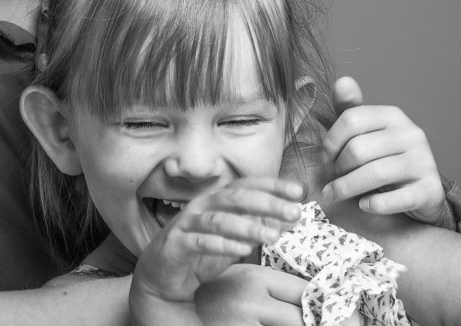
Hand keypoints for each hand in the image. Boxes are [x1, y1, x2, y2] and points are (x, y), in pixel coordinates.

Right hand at [129, 177, 302, 325]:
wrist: (163, 276)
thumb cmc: (200, 253)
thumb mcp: (236, 239)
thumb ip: (261, 226)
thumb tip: (292, 217)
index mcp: (217, 200)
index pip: (247, 185)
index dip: (272, 185)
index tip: (298, 191)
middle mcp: (202, 206)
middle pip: (236, 197)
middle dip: (267, 203)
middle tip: (293, 212)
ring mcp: (187, 223)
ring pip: (219, 219)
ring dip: (247, 227)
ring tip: (272, 237)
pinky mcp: (176, 244)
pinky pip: (200, 242)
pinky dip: (222, 245)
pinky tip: (242, 250)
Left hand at [322, 76, 444, 224]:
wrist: (418, 188)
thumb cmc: (382, 156)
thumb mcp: (364, 130)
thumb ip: (348, 108)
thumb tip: (342, 81)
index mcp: (391, 115)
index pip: (350, 119)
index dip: (330, 141)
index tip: (324, 157)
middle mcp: (410, 134)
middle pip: (358, 149)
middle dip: (337, 167)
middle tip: (330, 177)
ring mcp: (423, 161)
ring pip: (375, 173)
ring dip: (347, 187)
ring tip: (335, 193)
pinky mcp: (429, 189)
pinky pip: (398, 198)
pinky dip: (375, 204)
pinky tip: (363, 204)